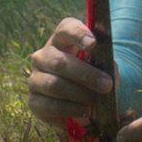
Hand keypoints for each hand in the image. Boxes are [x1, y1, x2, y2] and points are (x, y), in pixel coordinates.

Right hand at [26, 18, 111, 132]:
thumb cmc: (95, 75)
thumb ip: (107, 66)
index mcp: (62, 39)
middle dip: (86, 75)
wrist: (86, 98)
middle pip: (59, 62)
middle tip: (106, 85)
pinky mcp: (34, 101)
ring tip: (95, 103)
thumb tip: (107, 76)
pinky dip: (69, 110)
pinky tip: (83, 112)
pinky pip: (48, 106)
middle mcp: (43, 55)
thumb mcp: (104, 66)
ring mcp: (35, 78)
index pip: (66, 29)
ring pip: (54, 85)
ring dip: (78, 95)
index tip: (93, 44)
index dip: (78, 34)